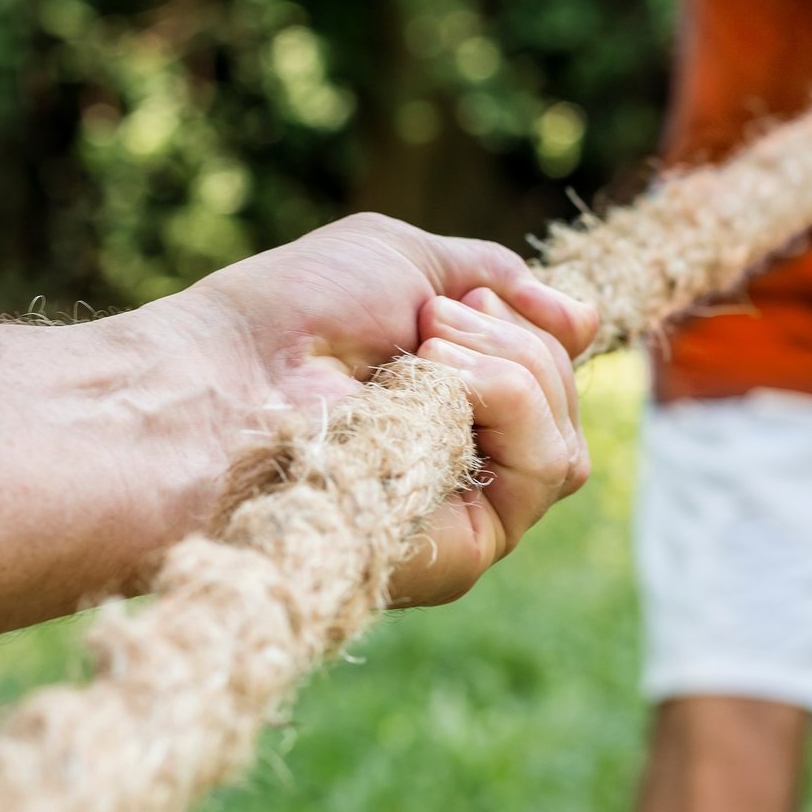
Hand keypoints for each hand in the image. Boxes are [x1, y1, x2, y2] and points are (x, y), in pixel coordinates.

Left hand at [170, 212, 598, 605]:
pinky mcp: (465, 549)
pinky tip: (435, 382)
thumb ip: (497, 281)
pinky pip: (547, 467)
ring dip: (512, 367)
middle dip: (516, 340)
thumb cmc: (288, 316)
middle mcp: (460, 463)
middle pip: (566, 405)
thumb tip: (587, 318)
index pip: (549, 376)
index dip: (538, 329)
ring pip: (568, 441)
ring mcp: (465, 510)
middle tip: (430, 319)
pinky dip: (507, 399)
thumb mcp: (406, 262)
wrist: (223, 379)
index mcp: (446, 403)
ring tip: (424, 347)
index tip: (476, 296)